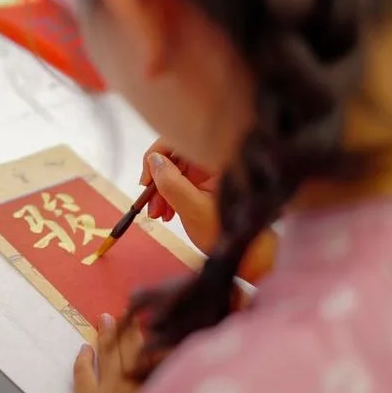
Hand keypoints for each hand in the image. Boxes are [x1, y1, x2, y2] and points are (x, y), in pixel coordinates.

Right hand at [140, 138, 278, 283]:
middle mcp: (212, 160)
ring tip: (159, 214)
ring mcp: (208, 171)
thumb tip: (153, 160)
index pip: (179, 141)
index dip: (157, 156)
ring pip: (173, 170)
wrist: (244, 252)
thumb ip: (171, 182)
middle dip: (157, 180)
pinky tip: (167, 213)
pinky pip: (178, 181)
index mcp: (218, 160)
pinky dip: (168, 195)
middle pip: (173, 156)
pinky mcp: (204, 182)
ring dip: (160, 191)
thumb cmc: (225, 232)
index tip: (147, 181)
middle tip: (151, 205)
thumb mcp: (193, 209)